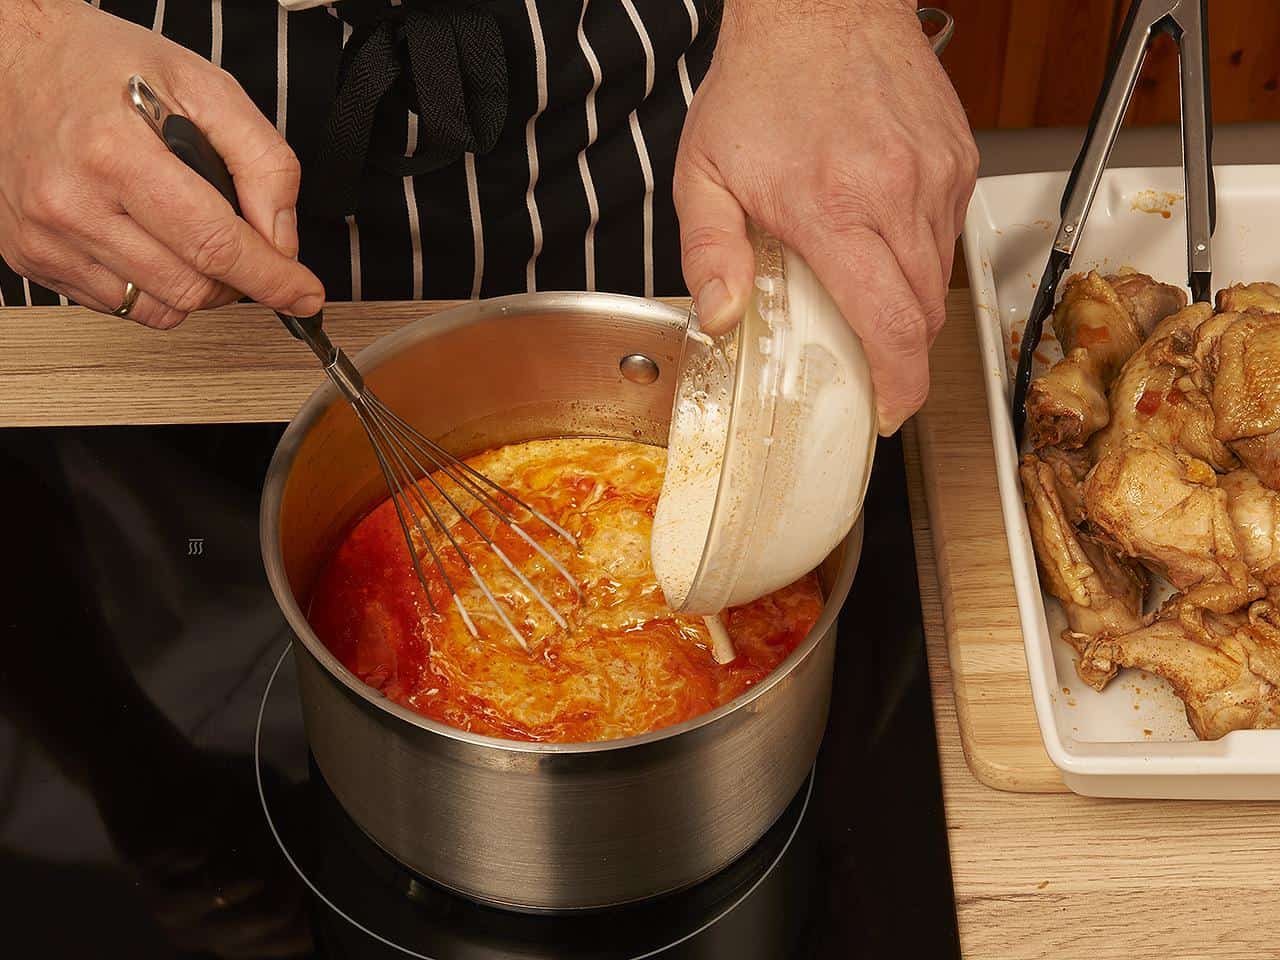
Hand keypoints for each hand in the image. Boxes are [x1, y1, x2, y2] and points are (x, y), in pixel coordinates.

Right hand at [0, 0, 323, 326]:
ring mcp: (45, 237)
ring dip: (197, 286)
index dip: (272, 278)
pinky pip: (119, 305)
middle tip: (241, 244)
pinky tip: (149, 240)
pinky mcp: (31, 257)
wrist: (11, 57)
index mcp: (115, 153)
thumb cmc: (103, 65)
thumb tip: (282, 238)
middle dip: (236, 279)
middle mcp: (71, 202)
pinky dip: (152, 286)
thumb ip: (263, 161)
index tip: (303, 294)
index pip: (215, 244)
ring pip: (159, 308)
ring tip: (190, 235)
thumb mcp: (204, 86)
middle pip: (191, 287)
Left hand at [674, 0, 977, 433]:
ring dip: (908, 306)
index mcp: (834, 207)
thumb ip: (708, 253)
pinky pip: (948, 233)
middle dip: (901, 355)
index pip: (889, 324)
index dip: (897, 384)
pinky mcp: (957, 158)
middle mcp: (897, 193)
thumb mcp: (703, 174)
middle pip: (923, 314)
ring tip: (865, 295)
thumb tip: (721, 317)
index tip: (887, 410)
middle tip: (868, 365)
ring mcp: (936, 174)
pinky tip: (881, 238)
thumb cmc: (760, 84)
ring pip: (939, 277)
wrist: (817, 6)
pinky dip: (919, 254)